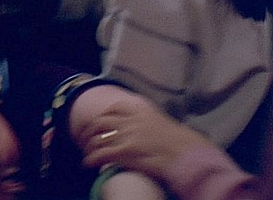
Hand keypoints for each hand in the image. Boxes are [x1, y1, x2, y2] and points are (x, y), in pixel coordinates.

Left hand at [70, 87, 213, 180]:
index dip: (102, 116)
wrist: (188, 153)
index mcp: (140, 108)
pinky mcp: (126, 151)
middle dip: (89, 130)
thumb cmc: (179, 141)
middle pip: (101, 121)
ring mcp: (128, 134)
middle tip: (84, 138)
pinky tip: (88, 164)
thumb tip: (133, 125)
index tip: (97, 122)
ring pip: (98, 137)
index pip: (114, 108)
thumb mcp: (160, 120)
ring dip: (88, 145)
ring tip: (86, 151)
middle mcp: (131, 119)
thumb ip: (144, 119)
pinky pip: (101, 154)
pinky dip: (91, 159)